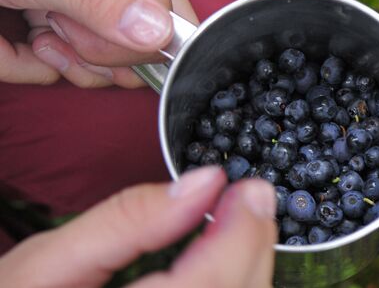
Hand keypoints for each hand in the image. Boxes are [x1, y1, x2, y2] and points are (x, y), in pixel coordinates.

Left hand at [0, 0, 197, 87]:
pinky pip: (73, 60)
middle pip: (141, 41)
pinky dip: (42, 62)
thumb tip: (159, 34)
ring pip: (109, 59)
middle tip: (50, 27)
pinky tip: (21, 38)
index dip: (125, 42)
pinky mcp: (67, 15)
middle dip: (94, 52)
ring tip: (32, 31)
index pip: (163, 16)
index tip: (70, 34)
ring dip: (67, 61)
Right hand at [0, 168, 277, 286]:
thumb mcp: (46, 263)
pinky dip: (233, 280)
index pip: (211, 285)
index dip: (242, 235)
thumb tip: (205, 181)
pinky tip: (219, 258)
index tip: (250, 188)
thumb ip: (128, 221)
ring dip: (248, 264)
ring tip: (239, 221)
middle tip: (251, 197)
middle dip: (253, 245)